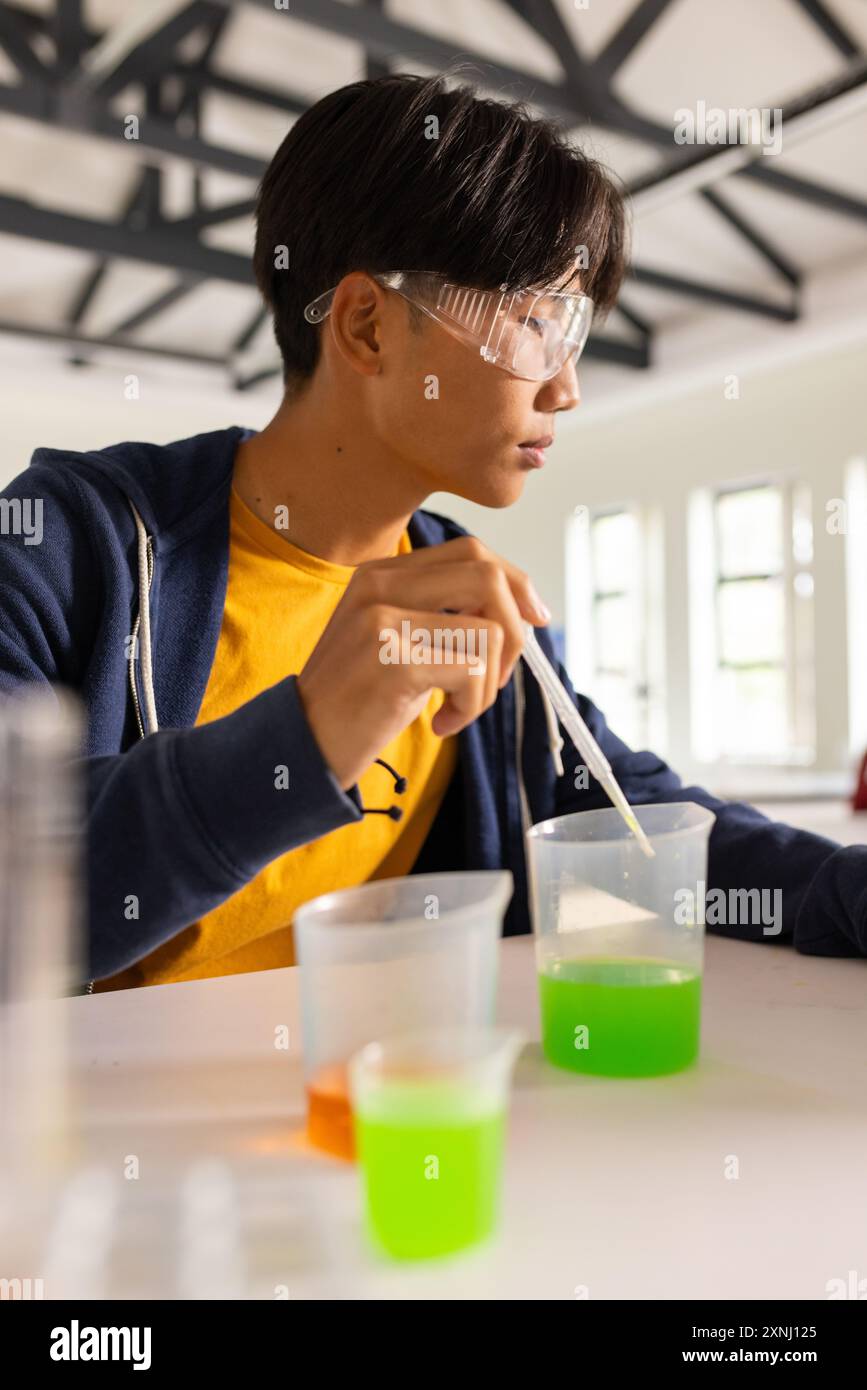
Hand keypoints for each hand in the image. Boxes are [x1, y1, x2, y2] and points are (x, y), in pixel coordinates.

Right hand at [296, 536, 549, 788]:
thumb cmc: (356, 702)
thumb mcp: (394, 642)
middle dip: (515, 632)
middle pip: (486, 577)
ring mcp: (383, 619)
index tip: (535, 618)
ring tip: (457, 710)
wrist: (302, 746)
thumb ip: (440, 614)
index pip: (470, 552)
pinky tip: (440, 725)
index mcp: (380, 574)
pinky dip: (471, 706)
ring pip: (488, 630)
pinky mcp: (394, 658)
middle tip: (496, 677)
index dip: (515, 582)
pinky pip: (473, 670)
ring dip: (488, 684)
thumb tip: (520, 611)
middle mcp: (379, 586)